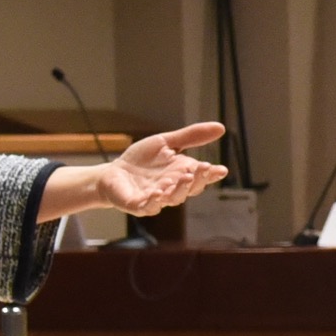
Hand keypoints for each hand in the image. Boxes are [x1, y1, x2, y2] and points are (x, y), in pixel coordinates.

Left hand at [87, 122, 225, 214]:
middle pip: (190, 189)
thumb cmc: (142, 160)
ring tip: (185, 178)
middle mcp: (172, 189)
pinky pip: (148, 207)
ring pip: (172, 199)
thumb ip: (191, 137)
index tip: (220, 170)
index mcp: (182, 174)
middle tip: (203, 169)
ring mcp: (156, 199)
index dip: (211, 175)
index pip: (201, 177)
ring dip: (180, 190)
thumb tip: (221, 128)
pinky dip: (154, 201)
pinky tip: (157, 193)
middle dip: (198, 180)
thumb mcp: (166, 142)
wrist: (113, 172)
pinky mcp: (137, 205)